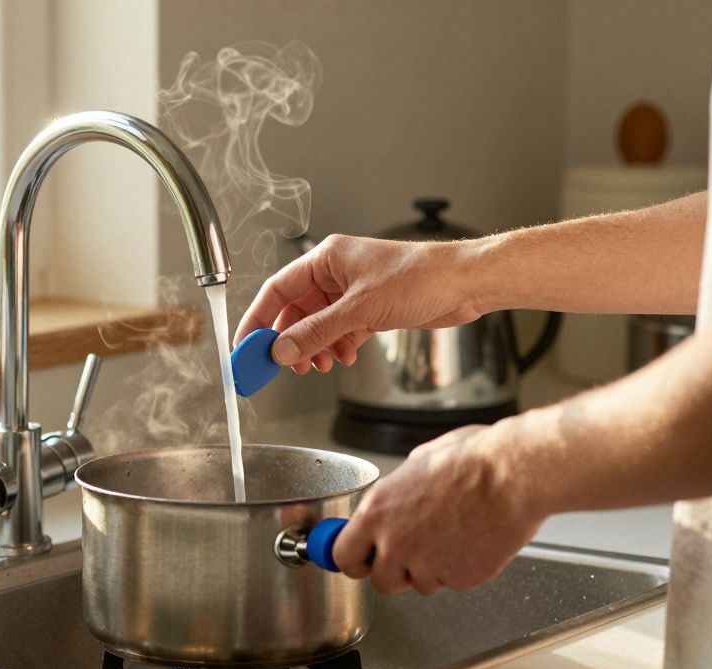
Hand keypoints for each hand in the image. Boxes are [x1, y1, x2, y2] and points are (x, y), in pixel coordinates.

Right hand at [234, 234, 486, 373]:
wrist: (465, 284)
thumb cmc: (421, 276)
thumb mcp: (360, 309)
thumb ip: (317, 332)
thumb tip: (282, 349)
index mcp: (327, 259)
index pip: (277, 290)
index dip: (258, 320)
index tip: (245, 346)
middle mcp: (337, 273)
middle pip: (296, 311)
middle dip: (290, 341)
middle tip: (283, 366)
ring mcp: (353, 292)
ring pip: (319, 325)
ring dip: (315, 347)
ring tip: (318, 365)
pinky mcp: (370, 309)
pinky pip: (340, 331)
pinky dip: (337, 346)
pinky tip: (343, 357)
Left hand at [331, 424, 543, 595]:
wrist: (513, 475)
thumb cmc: (473, 460)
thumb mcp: (418, 463)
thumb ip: (397, 493)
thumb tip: (394, 500)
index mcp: (378, 511)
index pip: (343, 556)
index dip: (355, 559)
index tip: (362, 558)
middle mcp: (396, 543)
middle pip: (381, 582)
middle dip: (395, 572)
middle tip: (414, 552)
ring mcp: (427, 565)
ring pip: (420, 585)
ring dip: (431, 570)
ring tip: (453, 536)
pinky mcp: (459, 579)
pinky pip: (452, 583)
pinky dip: (461, 569)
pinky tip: (473, 541)